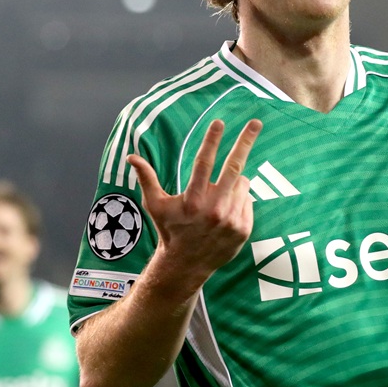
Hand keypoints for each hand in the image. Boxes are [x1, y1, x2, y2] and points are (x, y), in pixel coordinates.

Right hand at [128, 119, 262, 284]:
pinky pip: (248, 200)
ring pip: (242, 183)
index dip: (211, 141)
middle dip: (245, 141)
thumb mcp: (156, 205)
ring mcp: (231, 219)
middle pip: (234, 167)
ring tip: (219, 197)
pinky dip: (239, 199)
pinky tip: (226, 211)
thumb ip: (146, 178)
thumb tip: (131, 156)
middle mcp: (214, 209)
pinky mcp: (243, 228)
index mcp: (193, 200)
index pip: (204, 163)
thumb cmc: (170, 230)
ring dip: (234, 181)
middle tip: (256, 122)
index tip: (219, 122)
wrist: (187, 265)